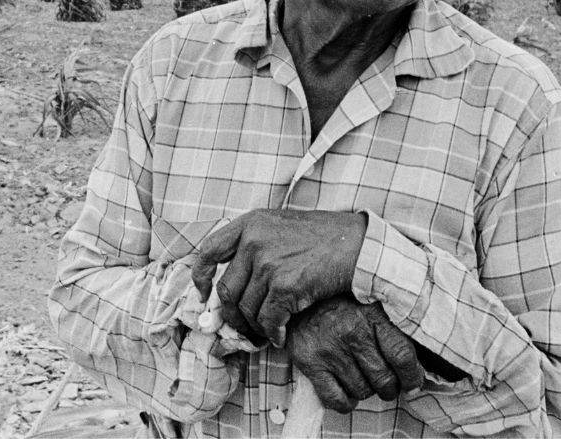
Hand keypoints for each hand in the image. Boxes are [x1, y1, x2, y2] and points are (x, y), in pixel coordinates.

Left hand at [190, 209, 365, 345]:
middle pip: (226, 289)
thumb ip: (256, 243)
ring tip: (268, 331)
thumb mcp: (282, 225)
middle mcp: (254, 240)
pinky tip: (281, 336)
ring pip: (247, 309)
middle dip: (232, 314)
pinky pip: (268, 320)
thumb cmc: (325, 237)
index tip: (202, 294)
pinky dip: (273, 333)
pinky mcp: (285, 285)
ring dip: (256, 327)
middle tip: (242, 326)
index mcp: (251, 223)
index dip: (200, 276)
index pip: (209, 250)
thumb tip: (236, 278)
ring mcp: (268, 262)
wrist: (359, 245)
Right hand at [286, 295, 424, 412]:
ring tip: (361, 378)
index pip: (402, 355)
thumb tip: (417, 370)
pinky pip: (336, 400)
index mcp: (372, 314)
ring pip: (362, 391)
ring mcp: (330, 348)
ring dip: (365, 391)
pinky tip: (347, 392)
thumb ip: (393, 331)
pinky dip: (346, 403)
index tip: (413, 384)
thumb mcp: (371, 307)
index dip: (412, 377)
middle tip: (385, 384)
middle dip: (388, 388)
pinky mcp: (310, 362)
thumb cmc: (343, 308)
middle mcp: (351, 330)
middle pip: (384, 379)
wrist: (300, 301)